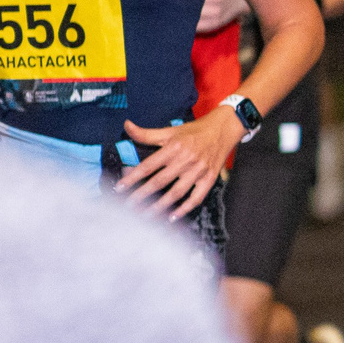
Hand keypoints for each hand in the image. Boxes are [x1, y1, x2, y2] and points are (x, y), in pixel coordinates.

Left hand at [117, 112, 239, 216]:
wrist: (223, 129)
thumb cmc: (194, 131)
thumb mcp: (170, 130)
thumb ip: (146, 133)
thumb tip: (126, 126)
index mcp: (174, 148)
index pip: (148, 166)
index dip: (133, 178)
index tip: (120, 188)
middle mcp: (185, 160)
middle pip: (160, 181)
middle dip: (142, 195)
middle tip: (128, 205)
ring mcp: (198, 171)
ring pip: (176, 192)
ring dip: (160, 206)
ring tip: (145, 215)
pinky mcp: (209, 179)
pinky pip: (196, 197)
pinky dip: (185, 208)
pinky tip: (173, 216)